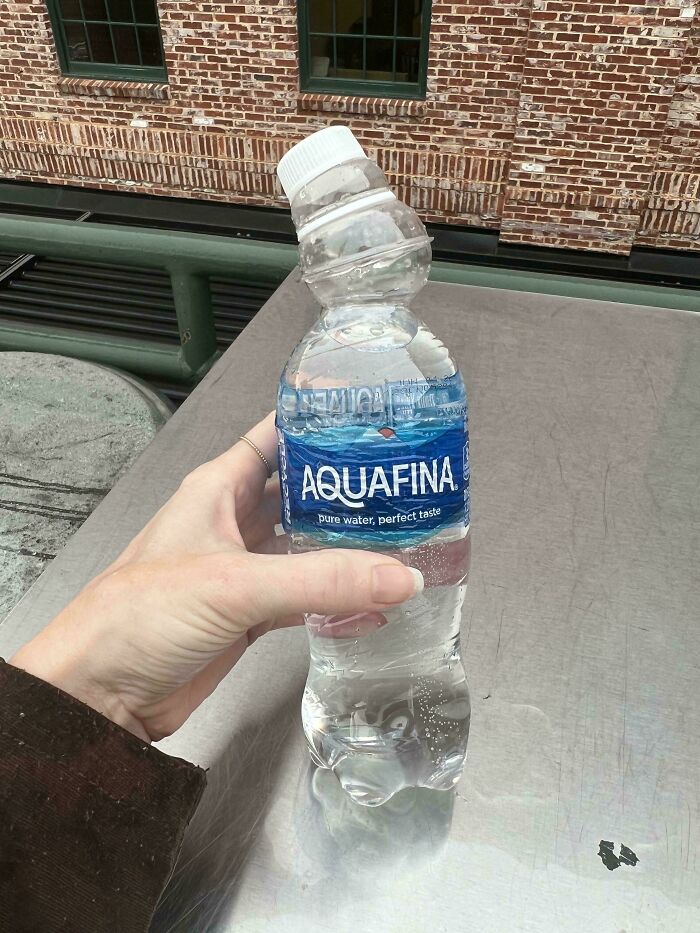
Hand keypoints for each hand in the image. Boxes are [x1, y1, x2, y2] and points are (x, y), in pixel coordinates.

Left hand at [10, 413, 421, 741]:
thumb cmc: (137, 616)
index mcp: (217, 489)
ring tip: (406, 542)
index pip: (276, 438)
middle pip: (301, 494)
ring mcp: (242, 572)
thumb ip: (321, 579)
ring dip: (347, 550)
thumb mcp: (234, 584)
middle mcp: (231, 523)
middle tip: (407, 487)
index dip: (320, 424)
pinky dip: (337, 603)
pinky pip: (304, 601)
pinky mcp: (248, 617)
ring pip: (307, 549)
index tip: (373, 417)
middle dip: (348, 491)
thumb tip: (401, 576)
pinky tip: (374, 604)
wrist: (99, 694)